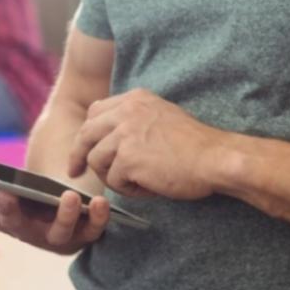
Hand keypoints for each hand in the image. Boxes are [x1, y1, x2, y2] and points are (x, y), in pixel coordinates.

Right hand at [0, 133, 109, 254]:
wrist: (60, 196)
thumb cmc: (24, 184)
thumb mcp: (0, 170)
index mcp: (0, 214)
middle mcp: (25, 231)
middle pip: (15, 224)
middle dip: (9, 209)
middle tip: (6, 192)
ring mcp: (54, 236)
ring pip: (57, 233)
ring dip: (63, 217)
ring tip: (68, 196)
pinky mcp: (81, 235)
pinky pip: (91, 232)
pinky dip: (96, 220)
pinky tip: (99, 202)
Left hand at [68, 88, 226, 199]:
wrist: (215, 158)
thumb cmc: (195, 145)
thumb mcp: (161, 116)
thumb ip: (135, 119)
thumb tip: (111, 136)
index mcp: (134, 99)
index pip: (96, 112)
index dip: (87, 133)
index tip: (83, 149)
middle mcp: (126, 112)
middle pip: (86, 134)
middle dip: (77, 155)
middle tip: (74, 171)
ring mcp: (125, 134)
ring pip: (97, 161)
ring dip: (113, 177)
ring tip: (138, 182)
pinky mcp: (127, 159)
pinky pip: (114, 181)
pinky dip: (129, 190)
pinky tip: (149, 188)